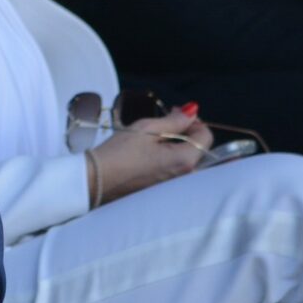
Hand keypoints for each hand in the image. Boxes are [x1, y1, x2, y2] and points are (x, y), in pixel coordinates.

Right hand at [88, 107, 212, 203]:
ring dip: (178, 144)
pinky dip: (170, 157)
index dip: (194, 121)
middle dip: (187, 132)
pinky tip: (150, 152)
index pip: (206, 136)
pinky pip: (176, 169)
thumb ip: (174, 120)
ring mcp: (175, 186)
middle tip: (164, 122)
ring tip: (154, 136)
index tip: (175, 114)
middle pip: (199, 148)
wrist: (96, 180)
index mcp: (185, 160)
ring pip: (188, 158)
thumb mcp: (146, 129)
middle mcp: (186, 176)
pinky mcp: (164, 190)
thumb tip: (192, 111)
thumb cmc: (119, 153)